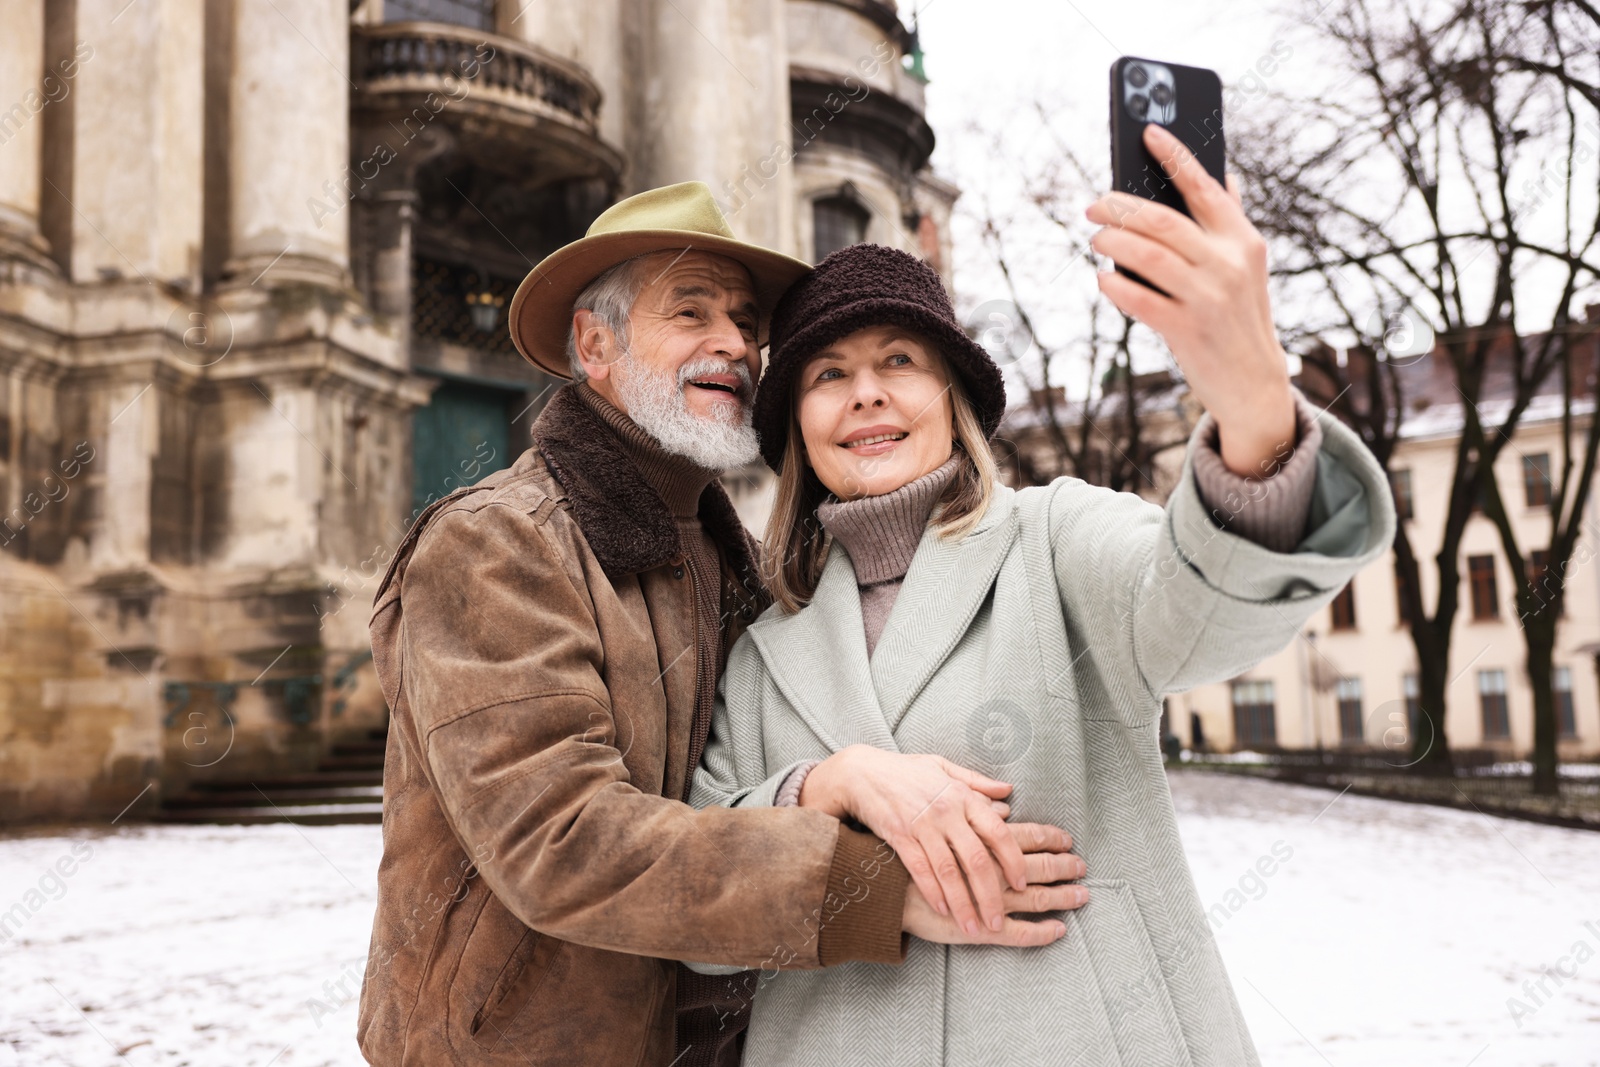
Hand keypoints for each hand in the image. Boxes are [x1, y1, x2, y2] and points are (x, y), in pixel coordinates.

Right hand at [800, 746, 1021, 936]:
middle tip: (997, 920)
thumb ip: (977, 783)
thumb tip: (1007, 792)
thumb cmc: (906, 771)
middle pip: (976, 859)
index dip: (1013, 861)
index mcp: (962, 796)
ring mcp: (922, 825)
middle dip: (990, 895)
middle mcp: (946, 811)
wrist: (862, 772)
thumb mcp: (945, 768)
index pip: (998, 832)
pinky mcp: (899, 836)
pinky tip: (943, 910)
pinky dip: (933, 892)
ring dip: (962, 903)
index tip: (1023, 884)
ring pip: (948, 871)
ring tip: (972, 927)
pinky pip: (919, 869)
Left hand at [1085, 122, 1295, 478]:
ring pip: (1144, 255)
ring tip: (1095, 239)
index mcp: (1243, 238)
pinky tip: (1103, 278)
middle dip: (1119, 207)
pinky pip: (1137, 298)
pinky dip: (1114, 285)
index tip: (1147, 131)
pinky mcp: (1187, 329)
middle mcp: (1228, 263)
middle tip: (1094, 205)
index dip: (1173, 154)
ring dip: (1110, 243)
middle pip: (1161, 220)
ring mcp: (1208, 296)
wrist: (1255, 383)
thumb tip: (1219, 175)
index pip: (1203, 185)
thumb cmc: (1239, 316)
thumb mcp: (1246, 266)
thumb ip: (1228, 222)